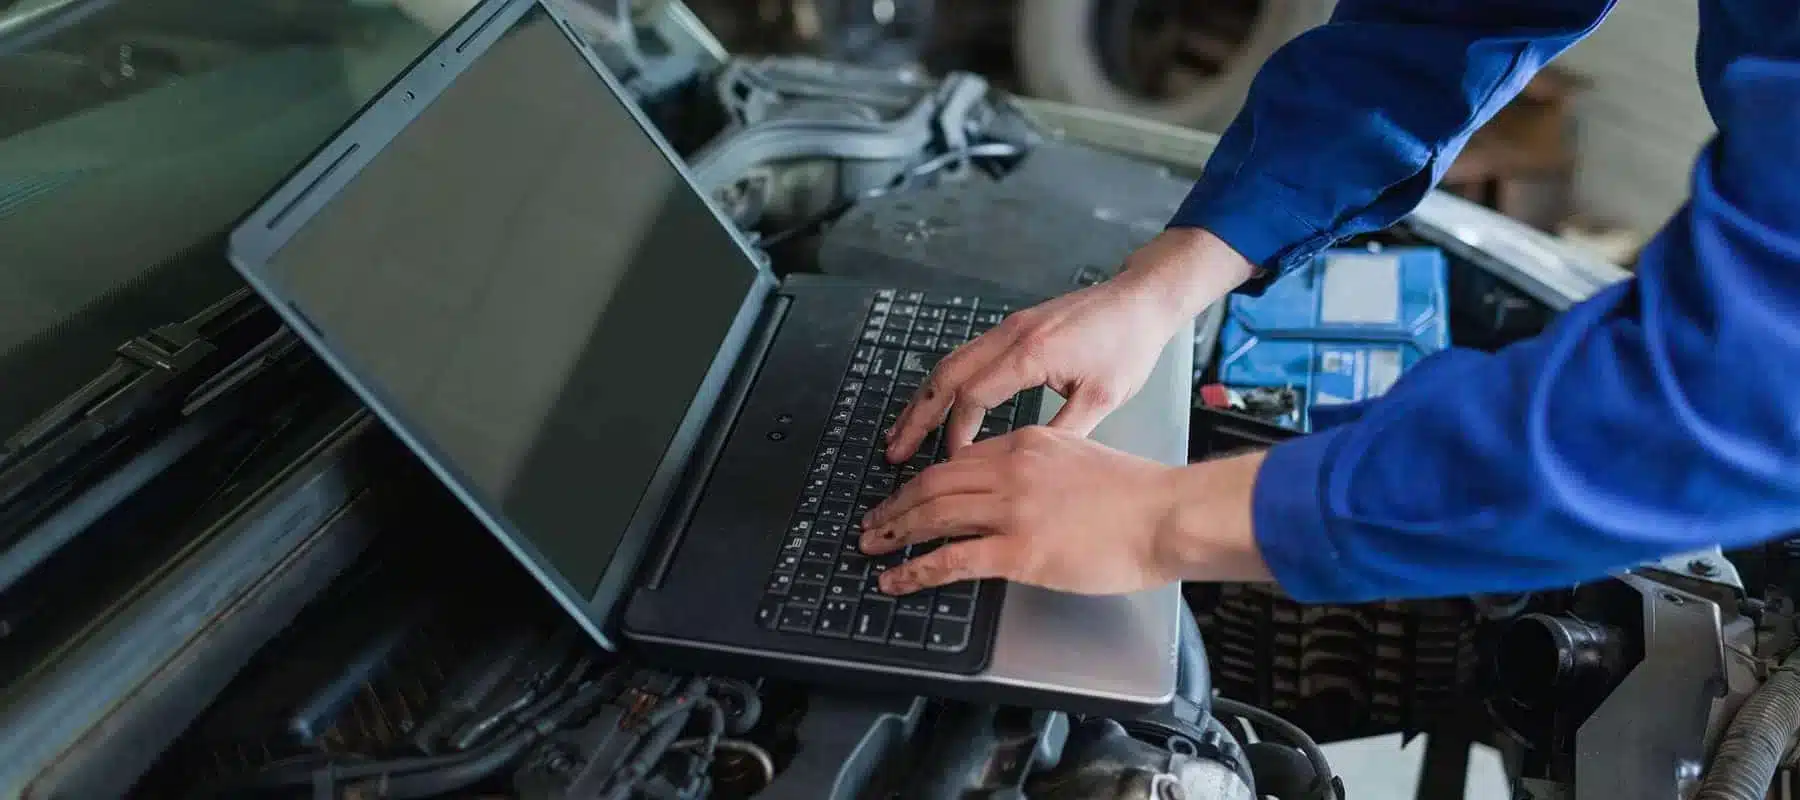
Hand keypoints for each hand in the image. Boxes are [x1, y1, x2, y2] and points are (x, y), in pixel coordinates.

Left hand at [861, 426, 1184, 594]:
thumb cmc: (1137, 494)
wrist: (1165, 514)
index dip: (924, 480)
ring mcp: (1011, 510)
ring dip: (895, 532)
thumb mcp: (1080, 455)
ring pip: (933, 516)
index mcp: (1025, 443)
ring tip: (872, 546)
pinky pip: (950, 559)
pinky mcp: (1018, 551)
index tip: (907, 494)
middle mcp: (1009, 470)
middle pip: (933, 483)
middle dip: (896, 504)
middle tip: (873, 521)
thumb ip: (1041, 465)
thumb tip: (1015, 487)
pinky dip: (914, 570)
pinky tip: (896, 580)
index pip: (958, 460)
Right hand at [884, 228, 1254, 462]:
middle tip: (892, 451)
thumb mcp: (1103, 397)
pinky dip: (945, 383)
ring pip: (950, 363)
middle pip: (945, 377)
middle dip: (917, 416)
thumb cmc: (1128, 346)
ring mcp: (1008, 328)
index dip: (956, 434)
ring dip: (924, 399)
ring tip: (901, 432)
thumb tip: (1024, 466)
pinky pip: (967, 356)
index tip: (950, 465)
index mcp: (1030, 354)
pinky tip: (937, 404)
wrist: (1142, 299)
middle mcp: (1009, 336)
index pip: (972, 397)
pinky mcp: (1014, 328)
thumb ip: (1063, 431)